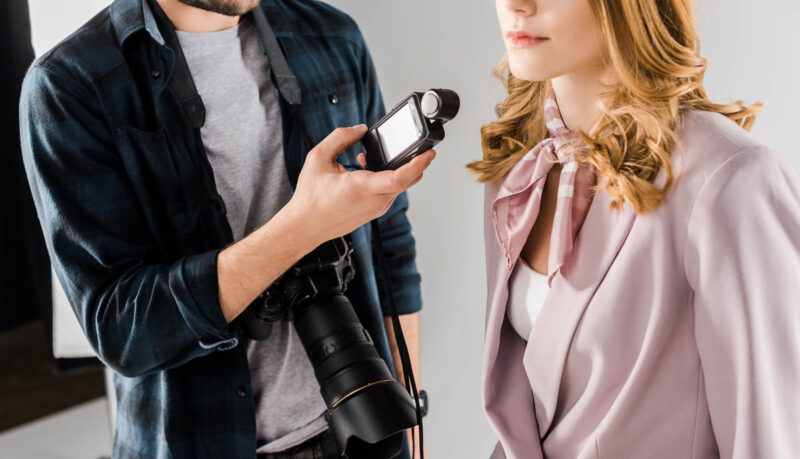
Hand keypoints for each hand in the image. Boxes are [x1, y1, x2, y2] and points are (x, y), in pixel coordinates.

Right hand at [286, 124, 434, 245]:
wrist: (305, 226)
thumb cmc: (310, 198)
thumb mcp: (319, 158)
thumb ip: (340, 138)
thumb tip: (360, 129)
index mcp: (361, 188)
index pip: (399, 178)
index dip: (418, 164)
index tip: (429, 153)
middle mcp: (374, 202)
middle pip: (406, 181)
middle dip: (415, 162)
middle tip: (420, 146)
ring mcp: (376, 209)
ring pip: (399, 187)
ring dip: (397, 169)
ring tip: (375, 157)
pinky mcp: (374, 213)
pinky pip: (390, 193)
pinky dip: (388, 179)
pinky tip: (370, 170)